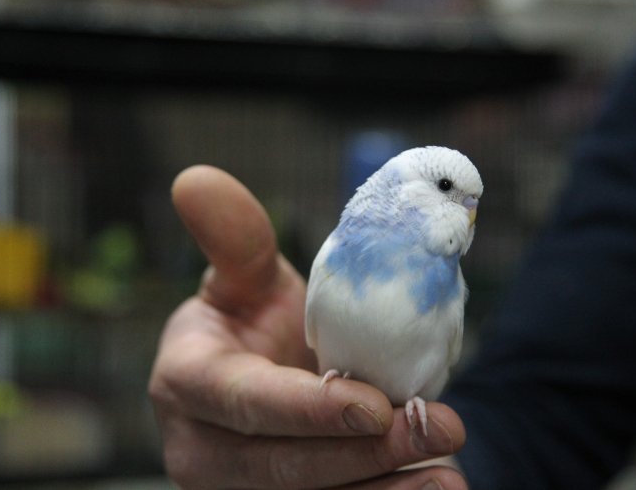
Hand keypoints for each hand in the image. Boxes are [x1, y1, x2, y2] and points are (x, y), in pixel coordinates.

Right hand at [148, 165, 467, 488]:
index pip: (244, 402)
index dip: (306, 408)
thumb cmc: (255, 319)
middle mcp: (199, 449)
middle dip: (363, 453)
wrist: (267, 371)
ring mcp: (233, 488)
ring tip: (448, 476)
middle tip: (439, 429)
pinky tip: (432, 485)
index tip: (374, 403)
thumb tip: (195, 177)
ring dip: (382, 489)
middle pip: (281, 466)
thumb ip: (231, 238)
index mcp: (187, 382)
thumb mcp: (246, 277)